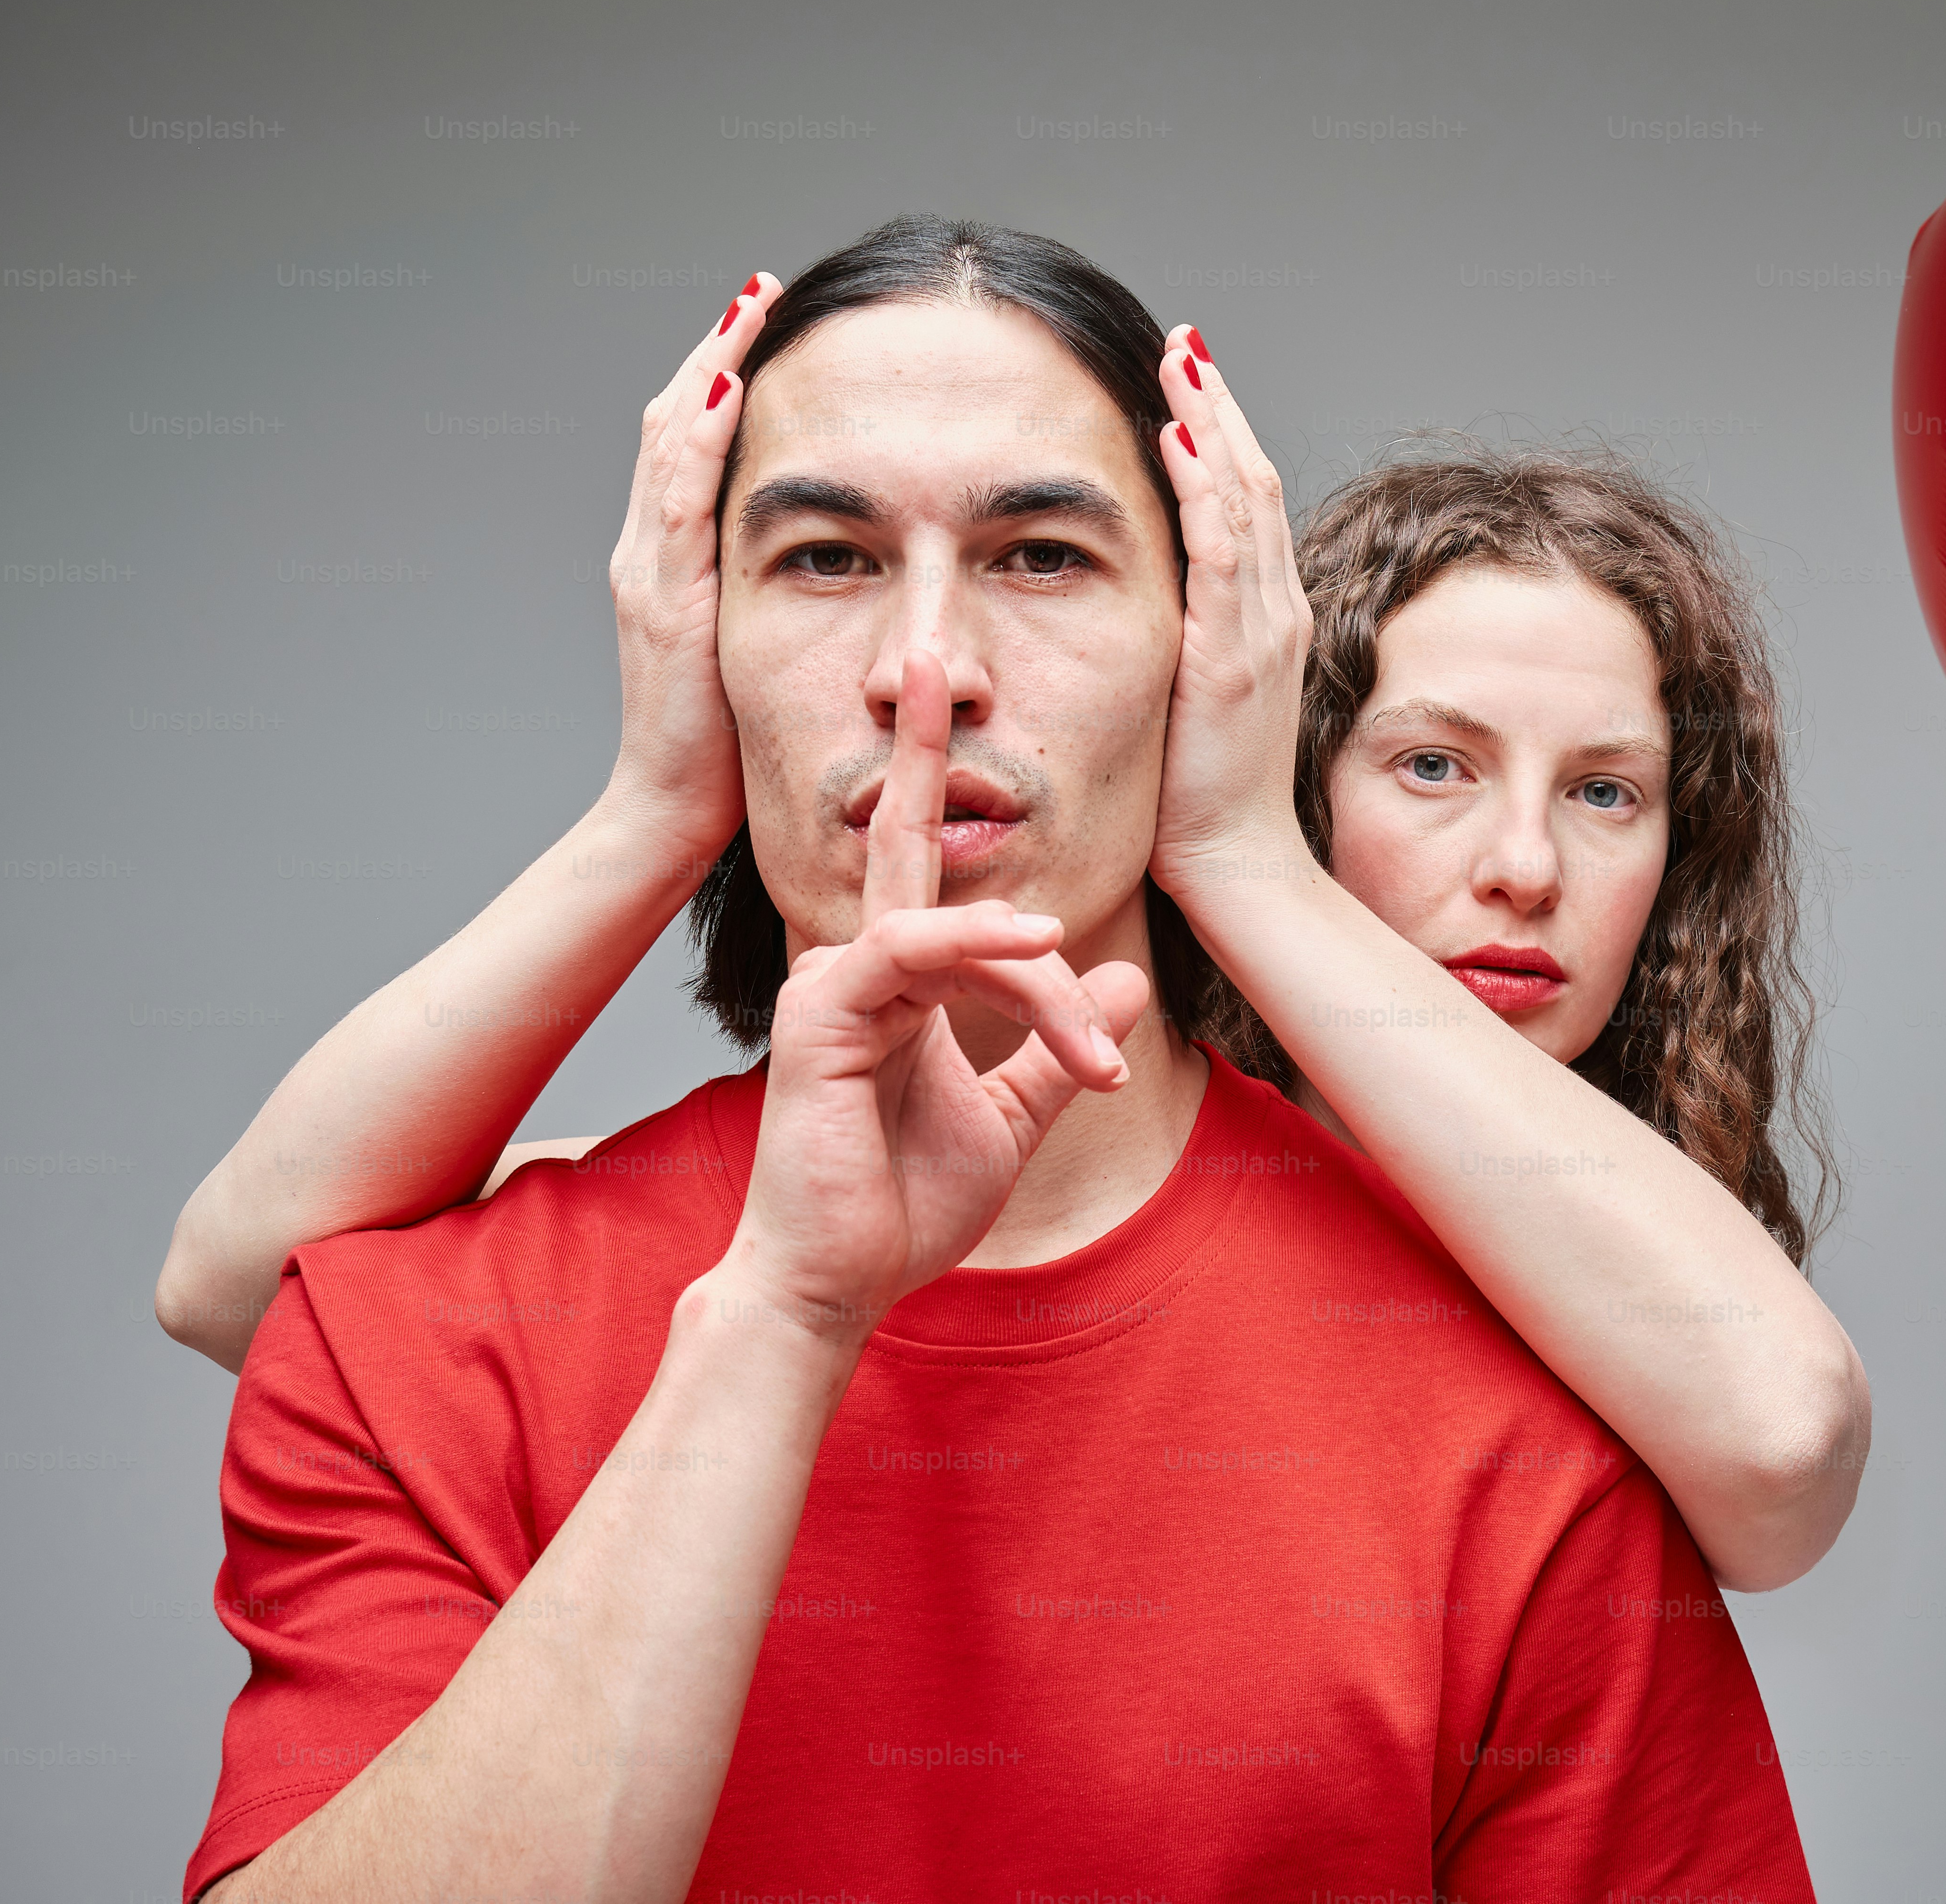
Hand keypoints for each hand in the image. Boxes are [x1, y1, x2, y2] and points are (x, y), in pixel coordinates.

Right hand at [599, 273, 781, 858]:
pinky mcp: (665, 597)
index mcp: (674, 565)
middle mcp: (652, 553)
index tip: (766, 326)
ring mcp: (652, 570)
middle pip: (678, 423)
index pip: (695, 448)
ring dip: (712, 367)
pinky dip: (703, 434)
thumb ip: (775, 603)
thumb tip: (831, 563)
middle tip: (761, 291)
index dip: (725, 381)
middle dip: (718, 351)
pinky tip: (731, 383)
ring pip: (674, 441)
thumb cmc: (723, 750)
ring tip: (751, 307)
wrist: (669, 814)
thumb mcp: (756, 653)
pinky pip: (680, 495)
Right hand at [722, 651, 1150, 1339]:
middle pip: (923, 853)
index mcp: (895, 978)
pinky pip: (909, 952)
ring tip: (1095, 1058)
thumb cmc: (905, 1204)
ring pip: (957, 930)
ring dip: (1040, 982)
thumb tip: (1125, 982)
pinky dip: (976, 946)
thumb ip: (1059, 1045)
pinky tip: (1037, 950)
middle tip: (937, 661)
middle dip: (925, 748)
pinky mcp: (820, 1015)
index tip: (940, 679)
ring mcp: (832, 984)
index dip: (931, 766)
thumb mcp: (1012, 1116)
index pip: (919, 854)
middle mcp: (857, 964)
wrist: (842, 1282)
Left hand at [1147, 324, 1318, 901]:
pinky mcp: (1231, 656)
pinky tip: (1177, 438)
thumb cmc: (1207, 798)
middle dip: (1220, 405)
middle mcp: (1277, 612)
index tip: (1191, 381)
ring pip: (1244, 500)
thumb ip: (1192, 643)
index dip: (1226, 436)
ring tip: (1180, 363)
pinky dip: (1202, 491)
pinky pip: (1221, 553)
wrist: (1237, 866)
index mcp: (1269, 620)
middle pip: (1255, 482)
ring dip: (1210, 423)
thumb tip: (1159, 607)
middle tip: (1186, 342)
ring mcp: (1261, 631)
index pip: (1252, 505)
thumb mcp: (1201, 698)